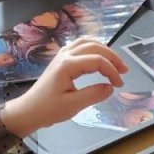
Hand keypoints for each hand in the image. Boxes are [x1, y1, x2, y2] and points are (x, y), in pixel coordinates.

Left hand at [0, 38, 126, 138]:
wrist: (29, 110)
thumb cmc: (48, 109)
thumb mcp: (73, 105)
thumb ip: (94, 95)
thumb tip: (110, 87)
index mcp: (68, 65)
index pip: (97, 61)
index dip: (112, 71)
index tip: (119, 85)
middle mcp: (65, 55)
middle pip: (94, 47)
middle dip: (112, 57)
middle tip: (124, 70)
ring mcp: (62, 55)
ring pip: (87, 42)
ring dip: (103, 50)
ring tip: (115, 62)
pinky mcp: (61, 59)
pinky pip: (79, 46)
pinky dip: (93, 48)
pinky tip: (98, 56)